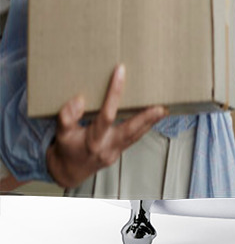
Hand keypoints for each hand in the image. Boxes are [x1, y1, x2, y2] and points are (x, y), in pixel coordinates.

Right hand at [45, 64, 167, 189]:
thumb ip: (66, 118)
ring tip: (164, 107)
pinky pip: (135, 137)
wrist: (68, 172)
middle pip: (131, 130)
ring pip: (137, 134)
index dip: (114, 93)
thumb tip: (78, 100)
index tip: (120, 71)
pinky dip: (145, 126)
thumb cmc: (66, 149)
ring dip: (151, 121)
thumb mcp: (61, 134)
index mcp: (92, 141)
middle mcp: (107, 147)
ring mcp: (116, 151)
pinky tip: (155, 115)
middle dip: (147, 118)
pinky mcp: (121, 151)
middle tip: (162, 106)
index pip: (106, 115)